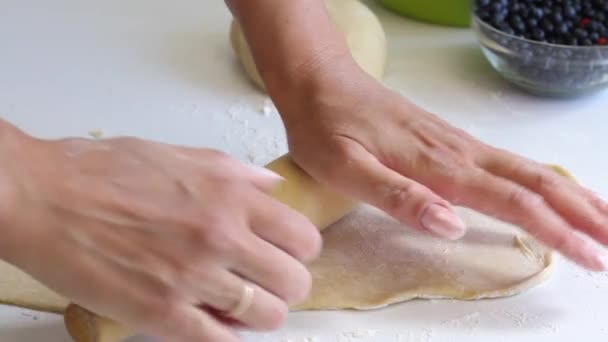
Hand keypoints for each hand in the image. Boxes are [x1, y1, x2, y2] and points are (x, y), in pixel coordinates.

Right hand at [0, 123, 320, 341]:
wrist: (45, 197)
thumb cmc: (104, 172)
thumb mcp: (182, 155)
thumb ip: (236, 174)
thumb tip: (272, 189)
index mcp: (229, 196)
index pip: (303, 238)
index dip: (300, 252)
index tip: (286, 255)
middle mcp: (220, 236)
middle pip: (294, 282)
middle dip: (287, 287)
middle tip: (267, 284)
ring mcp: (193, 277)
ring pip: (267, 316)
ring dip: (260, 316)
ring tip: (240, 306)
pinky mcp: (161, 313)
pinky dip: (225, 338)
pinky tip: (212, 322)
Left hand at [275, 61, 607, 271]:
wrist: (320, 82)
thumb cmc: (327, 127)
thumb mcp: (347, 169)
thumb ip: (398, 196)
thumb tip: (451, 224)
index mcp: (438, 166)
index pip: (512, 202)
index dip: (557, 232)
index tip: (591, 258)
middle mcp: (459, 152)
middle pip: (537, 183)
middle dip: (583, 214)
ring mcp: (458, 143)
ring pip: (530, 170)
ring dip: (572, 197)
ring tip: (603, 220)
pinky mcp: (450, 140)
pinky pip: (511, 162)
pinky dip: (544, 181)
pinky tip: (550, 191)